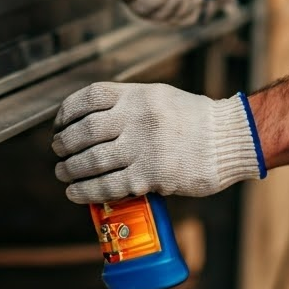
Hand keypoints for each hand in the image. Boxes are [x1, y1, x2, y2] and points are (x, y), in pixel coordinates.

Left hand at [51, 82, 264, 203]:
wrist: (230, 139)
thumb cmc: (195, 120)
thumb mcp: (160, 97)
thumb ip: (128, 105)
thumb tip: (91, 122)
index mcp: (138, 95)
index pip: (89, 98)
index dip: (66, 112)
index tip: (58, 124)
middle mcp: (138, 118)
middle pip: (84, 131)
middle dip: (64, 143)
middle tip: (57, 151)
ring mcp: (144, 147)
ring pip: (92, 160)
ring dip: (70, 169)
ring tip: (62, 172)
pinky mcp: (151, 175)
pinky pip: (108, 185)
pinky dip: (85, 191)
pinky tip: (74, 193)